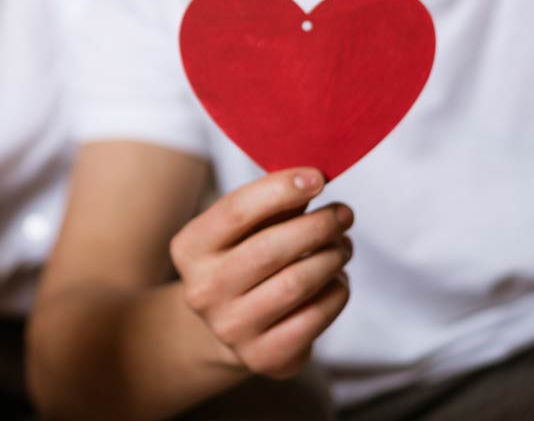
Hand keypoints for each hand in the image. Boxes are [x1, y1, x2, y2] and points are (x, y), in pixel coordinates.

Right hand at [170, 169, 352, 379]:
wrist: (230, 326)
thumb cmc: (244, 259)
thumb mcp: (244, 229)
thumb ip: (272, 204)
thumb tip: (313, 178)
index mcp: (190, 248)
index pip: (236, 211)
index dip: (280, 190)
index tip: (317, 177)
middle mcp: (203, 290)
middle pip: (269, 249)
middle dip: (317, 226)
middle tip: (344, 213)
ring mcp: (230, 328)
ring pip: (295, 284)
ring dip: (331, 258)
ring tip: (343, 245)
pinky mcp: (262, 357)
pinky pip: (313, 319)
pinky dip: (336, 293)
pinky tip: (338, 280)